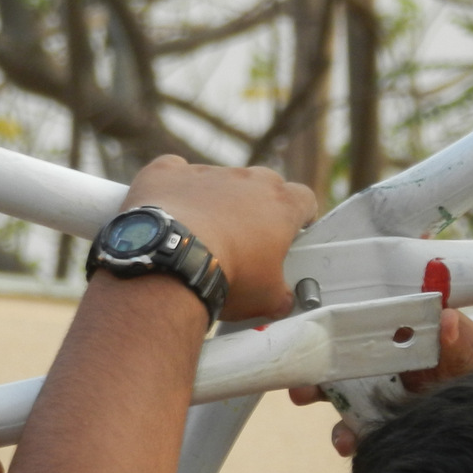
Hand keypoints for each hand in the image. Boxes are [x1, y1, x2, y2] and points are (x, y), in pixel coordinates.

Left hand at [123, 155, 316, 320]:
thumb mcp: (266, 298)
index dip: (299, 216)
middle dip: (257, 206)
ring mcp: (207, 172)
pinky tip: (169, 210)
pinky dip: (173, 188)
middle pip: (262, 184)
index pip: (304, 199)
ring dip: (214, 200)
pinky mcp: (168, 172)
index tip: (291, 232)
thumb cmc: (227, 278)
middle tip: (245, 239)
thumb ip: (281, 294)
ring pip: (218, 180)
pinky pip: (175, 172)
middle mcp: (247, 180)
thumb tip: (281, 300)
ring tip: (201, 235)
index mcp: (281, 205)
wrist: (170, 264)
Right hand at [293, 310, 472, 456]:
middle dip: (326, 377)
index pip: (378, 326)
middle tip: (304, 390)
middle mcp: (402, 368)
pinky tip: (355, 449)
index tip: (324, 336)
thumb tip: (447, 317)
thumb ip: (463, 350)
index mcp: (420, 340)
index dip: (347, 329)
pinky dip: (357, 441)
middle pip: (354, 365)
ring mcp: (397, 400)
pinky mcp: (395, 430)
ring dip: (339, 417)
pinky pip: (368, 433)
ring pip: (356, 403)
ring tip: (341, 439)